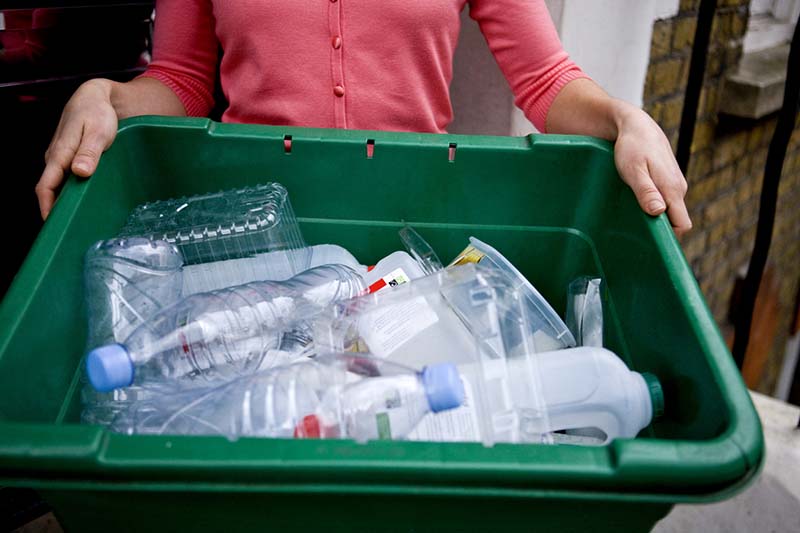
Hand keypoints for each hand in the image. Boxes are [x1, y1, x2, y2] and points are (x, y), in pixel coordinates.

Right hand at [36, 79, 117, 219]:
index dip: (47, 207)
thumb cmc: (97, 113)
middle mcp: (56, 158)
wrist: (94, 96)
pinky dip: (71, 190)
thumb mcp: (98, 132)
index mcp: (60, 154)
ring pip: (59, 184)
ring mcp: (61, 158)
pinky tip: (84, 200)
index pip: (46, 187)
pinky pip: (66, 178)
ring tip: (78, 221)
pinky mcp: (69, 157)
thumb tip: (79, 172)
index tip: (54, 225)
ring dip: (65, 201)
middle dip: (56, 210)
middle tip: (69, 230)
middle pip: (50, 190)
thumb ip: (89, 152)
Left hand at [613, 105, 691, 235]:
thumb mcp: (634, 171)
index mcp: (672, 189)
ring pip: (670, 210)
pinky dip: (655, 206)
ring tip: (634, 217)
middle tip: (636, 234)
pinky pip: (666, 201)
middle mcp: (678, 189)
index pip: (682, 224)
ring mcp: (675, 184)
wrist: (637, 126)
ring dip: (656, 217)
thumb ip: (646, 192)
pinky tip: (638, 204)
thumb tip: (658, 212)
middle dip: (661, 229)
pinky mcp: (668, 181)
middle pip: (677, 220)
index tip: (651, 243)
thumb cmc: (632, 148)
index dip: (670, 237)